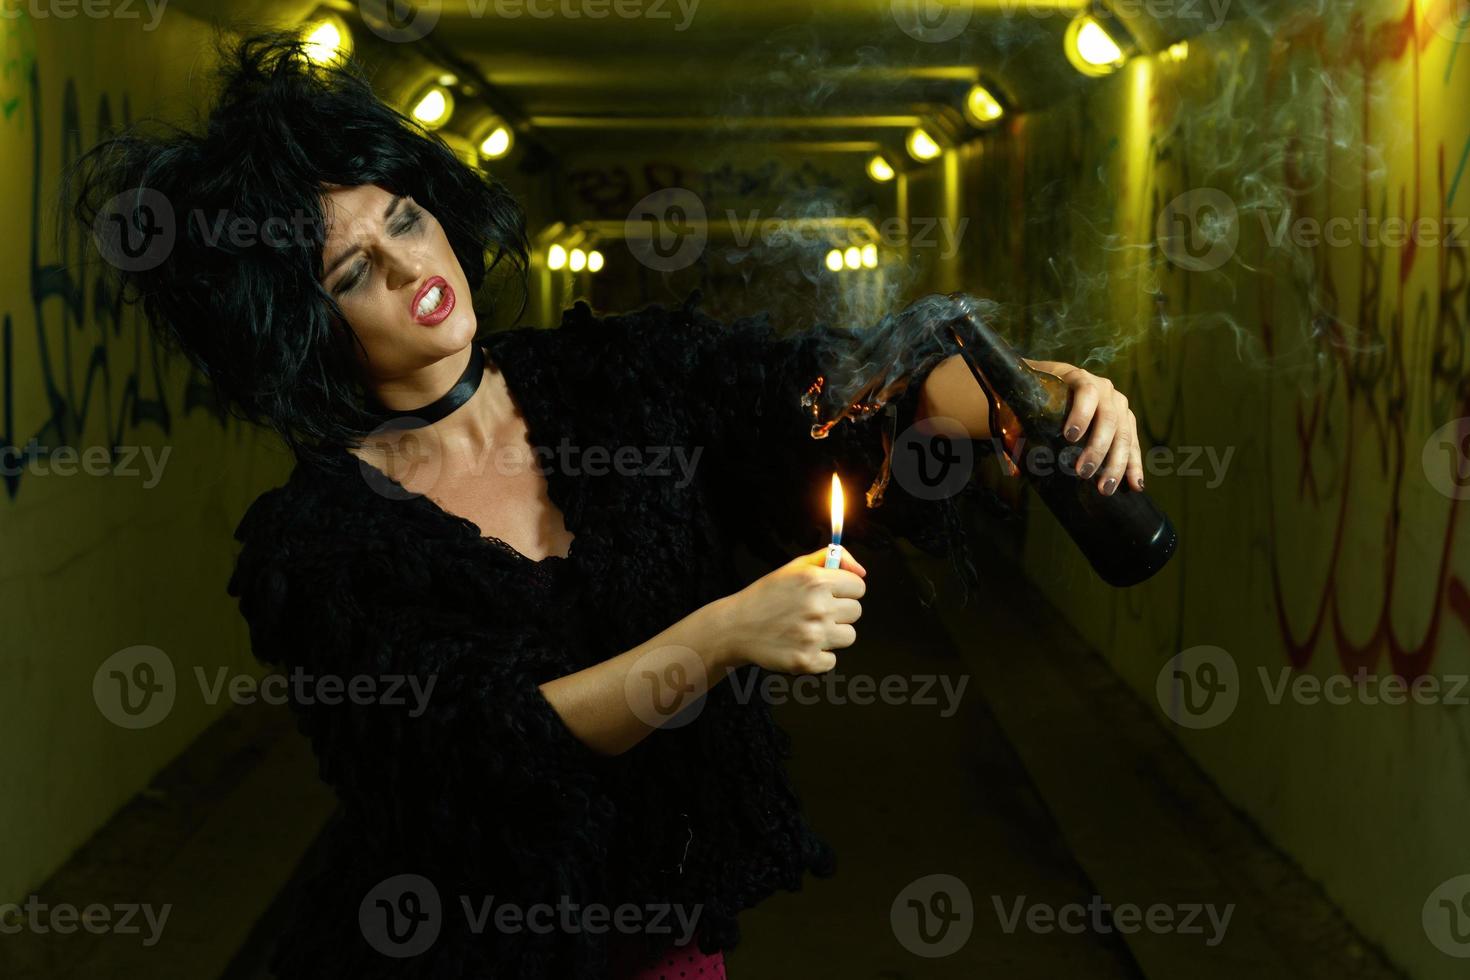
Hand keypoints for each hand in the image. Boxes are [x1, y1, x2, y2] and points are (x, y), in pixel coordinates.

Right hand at [714, 545, 866, 673]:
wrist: (735, 628)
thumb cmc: (767, 596)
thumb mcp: (795, 568)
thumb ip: (833, 560)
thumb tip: (862, 572)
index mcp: (816, 580)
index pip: (859, 586)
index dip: (845, 590)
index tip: (830, 594)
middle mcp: (817, 607)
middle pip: (856, 611)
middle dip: (839, 611)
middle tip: (814, 612)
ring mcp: (813, 636)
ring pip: (849, 636)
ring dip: (832, 635)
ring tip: (807, 629)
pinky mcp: (807, 660)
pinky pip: (832, 660)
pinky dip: (818, 656)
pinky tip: (799, 645)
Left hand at [1027, 360, 1143, 495]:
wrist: (1048, 385)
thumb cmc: (1033, 398)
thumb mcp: (1023, 406)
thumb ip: (1016, 434)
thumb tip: (1015, 471)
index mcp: (1077, 378)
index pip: (1085, 392)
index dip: (1080, 413)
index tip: (1070, 436)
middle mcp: (1103, 389)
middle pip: (1108, 417)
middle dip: (1098, 448)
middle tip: (1084, 473)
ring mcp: (1118, 404)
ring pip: (1124, 433)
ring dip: (1117, 462)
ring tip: (1106, 487)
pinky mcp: (1126, 421)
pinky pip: (1133, 443)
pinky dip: (1134, 464)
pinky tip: (1135, 485)